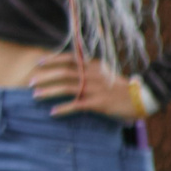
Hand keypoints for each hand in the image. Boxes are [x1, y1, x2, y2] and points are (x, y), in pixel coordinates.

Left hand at [29, 50, 149, 119]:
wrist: (140, 97)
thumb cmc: (119, 86)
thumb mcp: (104, 73)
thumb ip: (87, 70)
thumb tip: (69, 69)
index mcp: (93, 65)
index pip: (70, 58)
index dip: (53, 59)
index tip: (39, 62)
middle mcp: (92, 75)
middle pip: (64, 72)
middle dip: (45, 76)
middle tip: (30, 81)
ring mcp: (95, 89)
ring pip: (66, 87)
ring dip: (48, 91)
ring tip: (35, 95)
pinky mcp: (98, 103)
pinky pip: (76, 105)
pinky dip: (63, 108)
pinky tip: (52, 112)